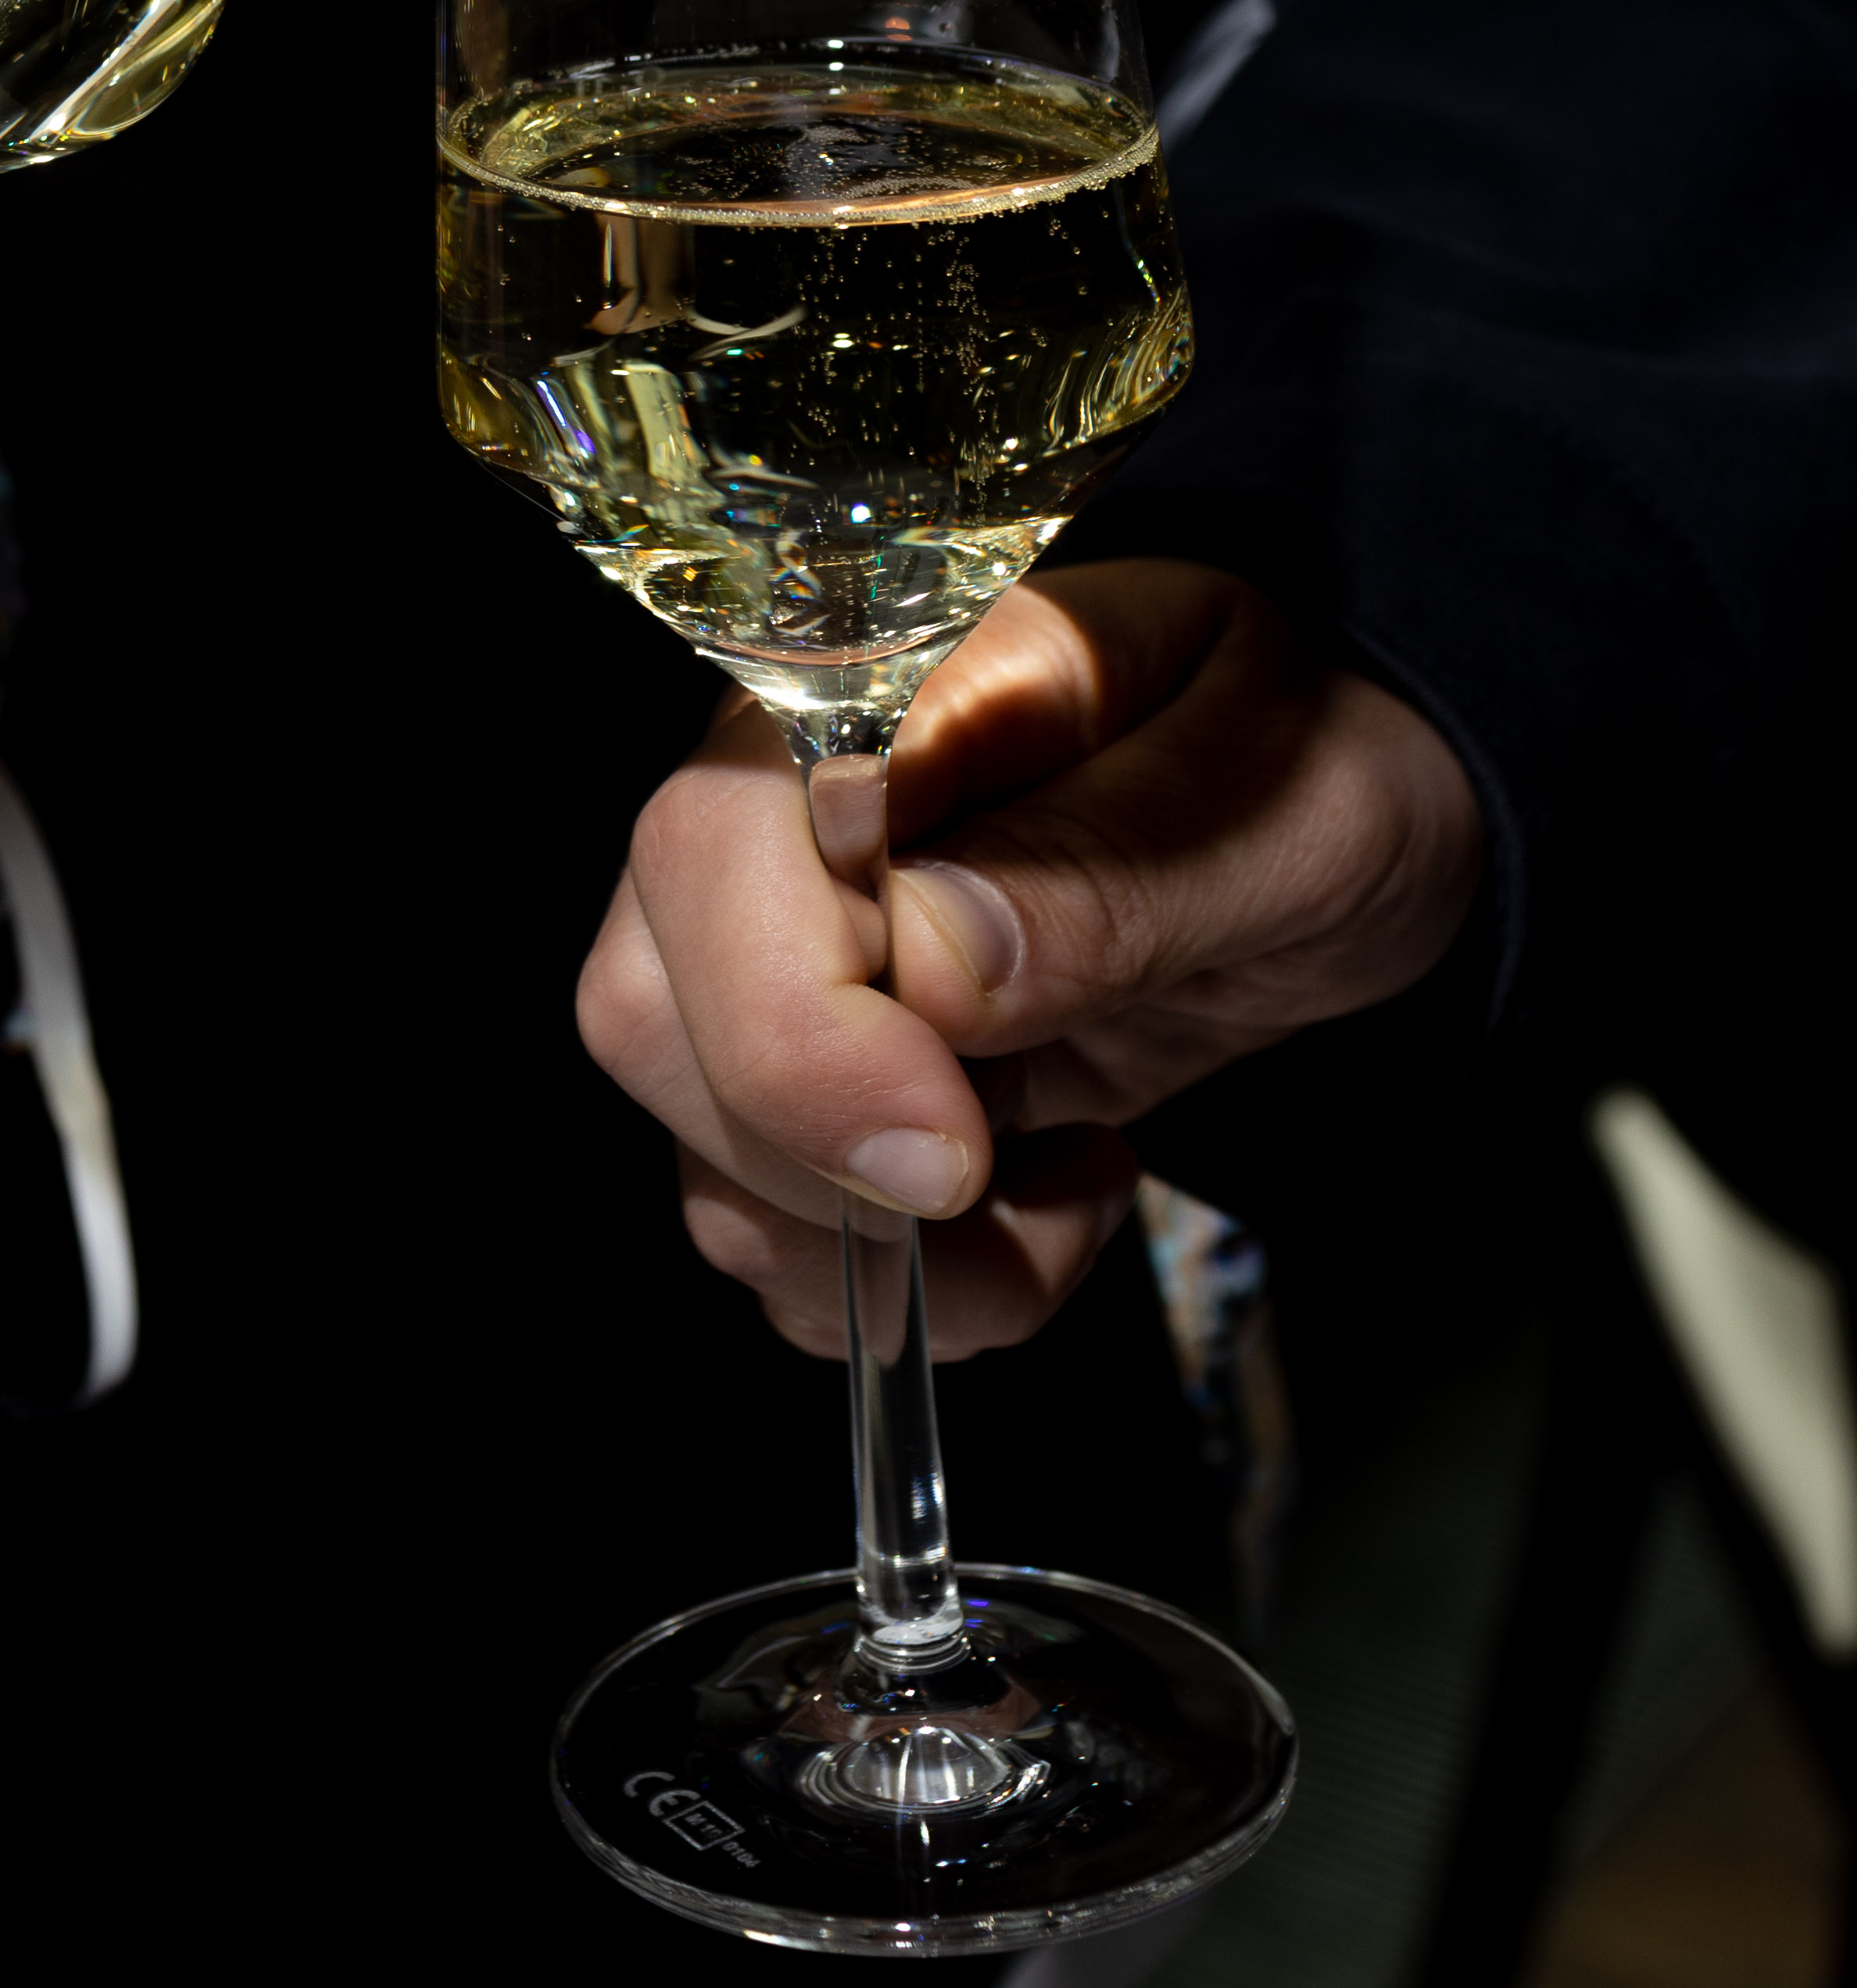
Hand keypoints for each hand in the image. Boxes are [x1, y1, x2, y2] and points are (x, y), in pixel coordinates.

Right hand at [573, 562, 1486, 1356]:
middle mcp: (779, 820)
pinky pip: (771, 1234)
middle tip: (1014, 1183)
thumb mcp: (1292, 799)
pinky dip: (901, 1295)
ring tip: (1069, 1196)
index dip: (800, 1036)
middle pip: (652, 1015)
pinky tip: (1035, 1214)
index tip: (958, 1153)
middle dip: (827, 1172)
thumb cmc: (1313, 761)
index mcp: (868, 692)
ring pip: (700, 1152)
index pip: (713, 854)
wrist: (1334, 821)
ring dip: (883, 1260)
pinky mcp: (822, 1082)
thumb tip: (935, 955)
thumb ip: (1122, 864)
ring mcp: (779, 958)